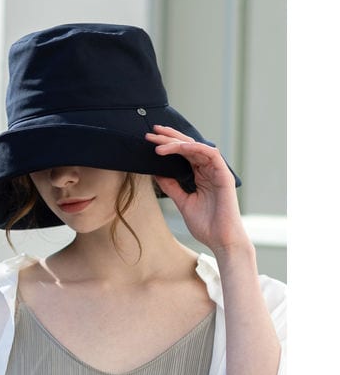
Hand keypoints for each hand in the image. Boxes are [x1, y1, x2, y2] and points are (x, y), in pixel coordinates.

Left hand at [145, 125, 249, 252]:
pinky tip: (177, 148)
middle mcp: (209, 170)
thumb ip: (171, 186)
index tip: (151, 140)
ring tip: (158, 143)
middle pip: (188, 146)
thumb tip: (155, 173)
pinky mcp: (224, 175)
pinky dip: (193, 148)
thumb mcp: (182, 202)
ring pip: (197, 147)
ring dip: (177, 142)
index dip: (168, 144)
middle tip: (151, 133)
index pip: (183, 153)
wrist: (221, 241)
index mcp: (200, 175)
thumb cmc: (205, 225)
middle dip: (169, 138)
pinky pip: (210, 154)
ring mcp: (217, 171)